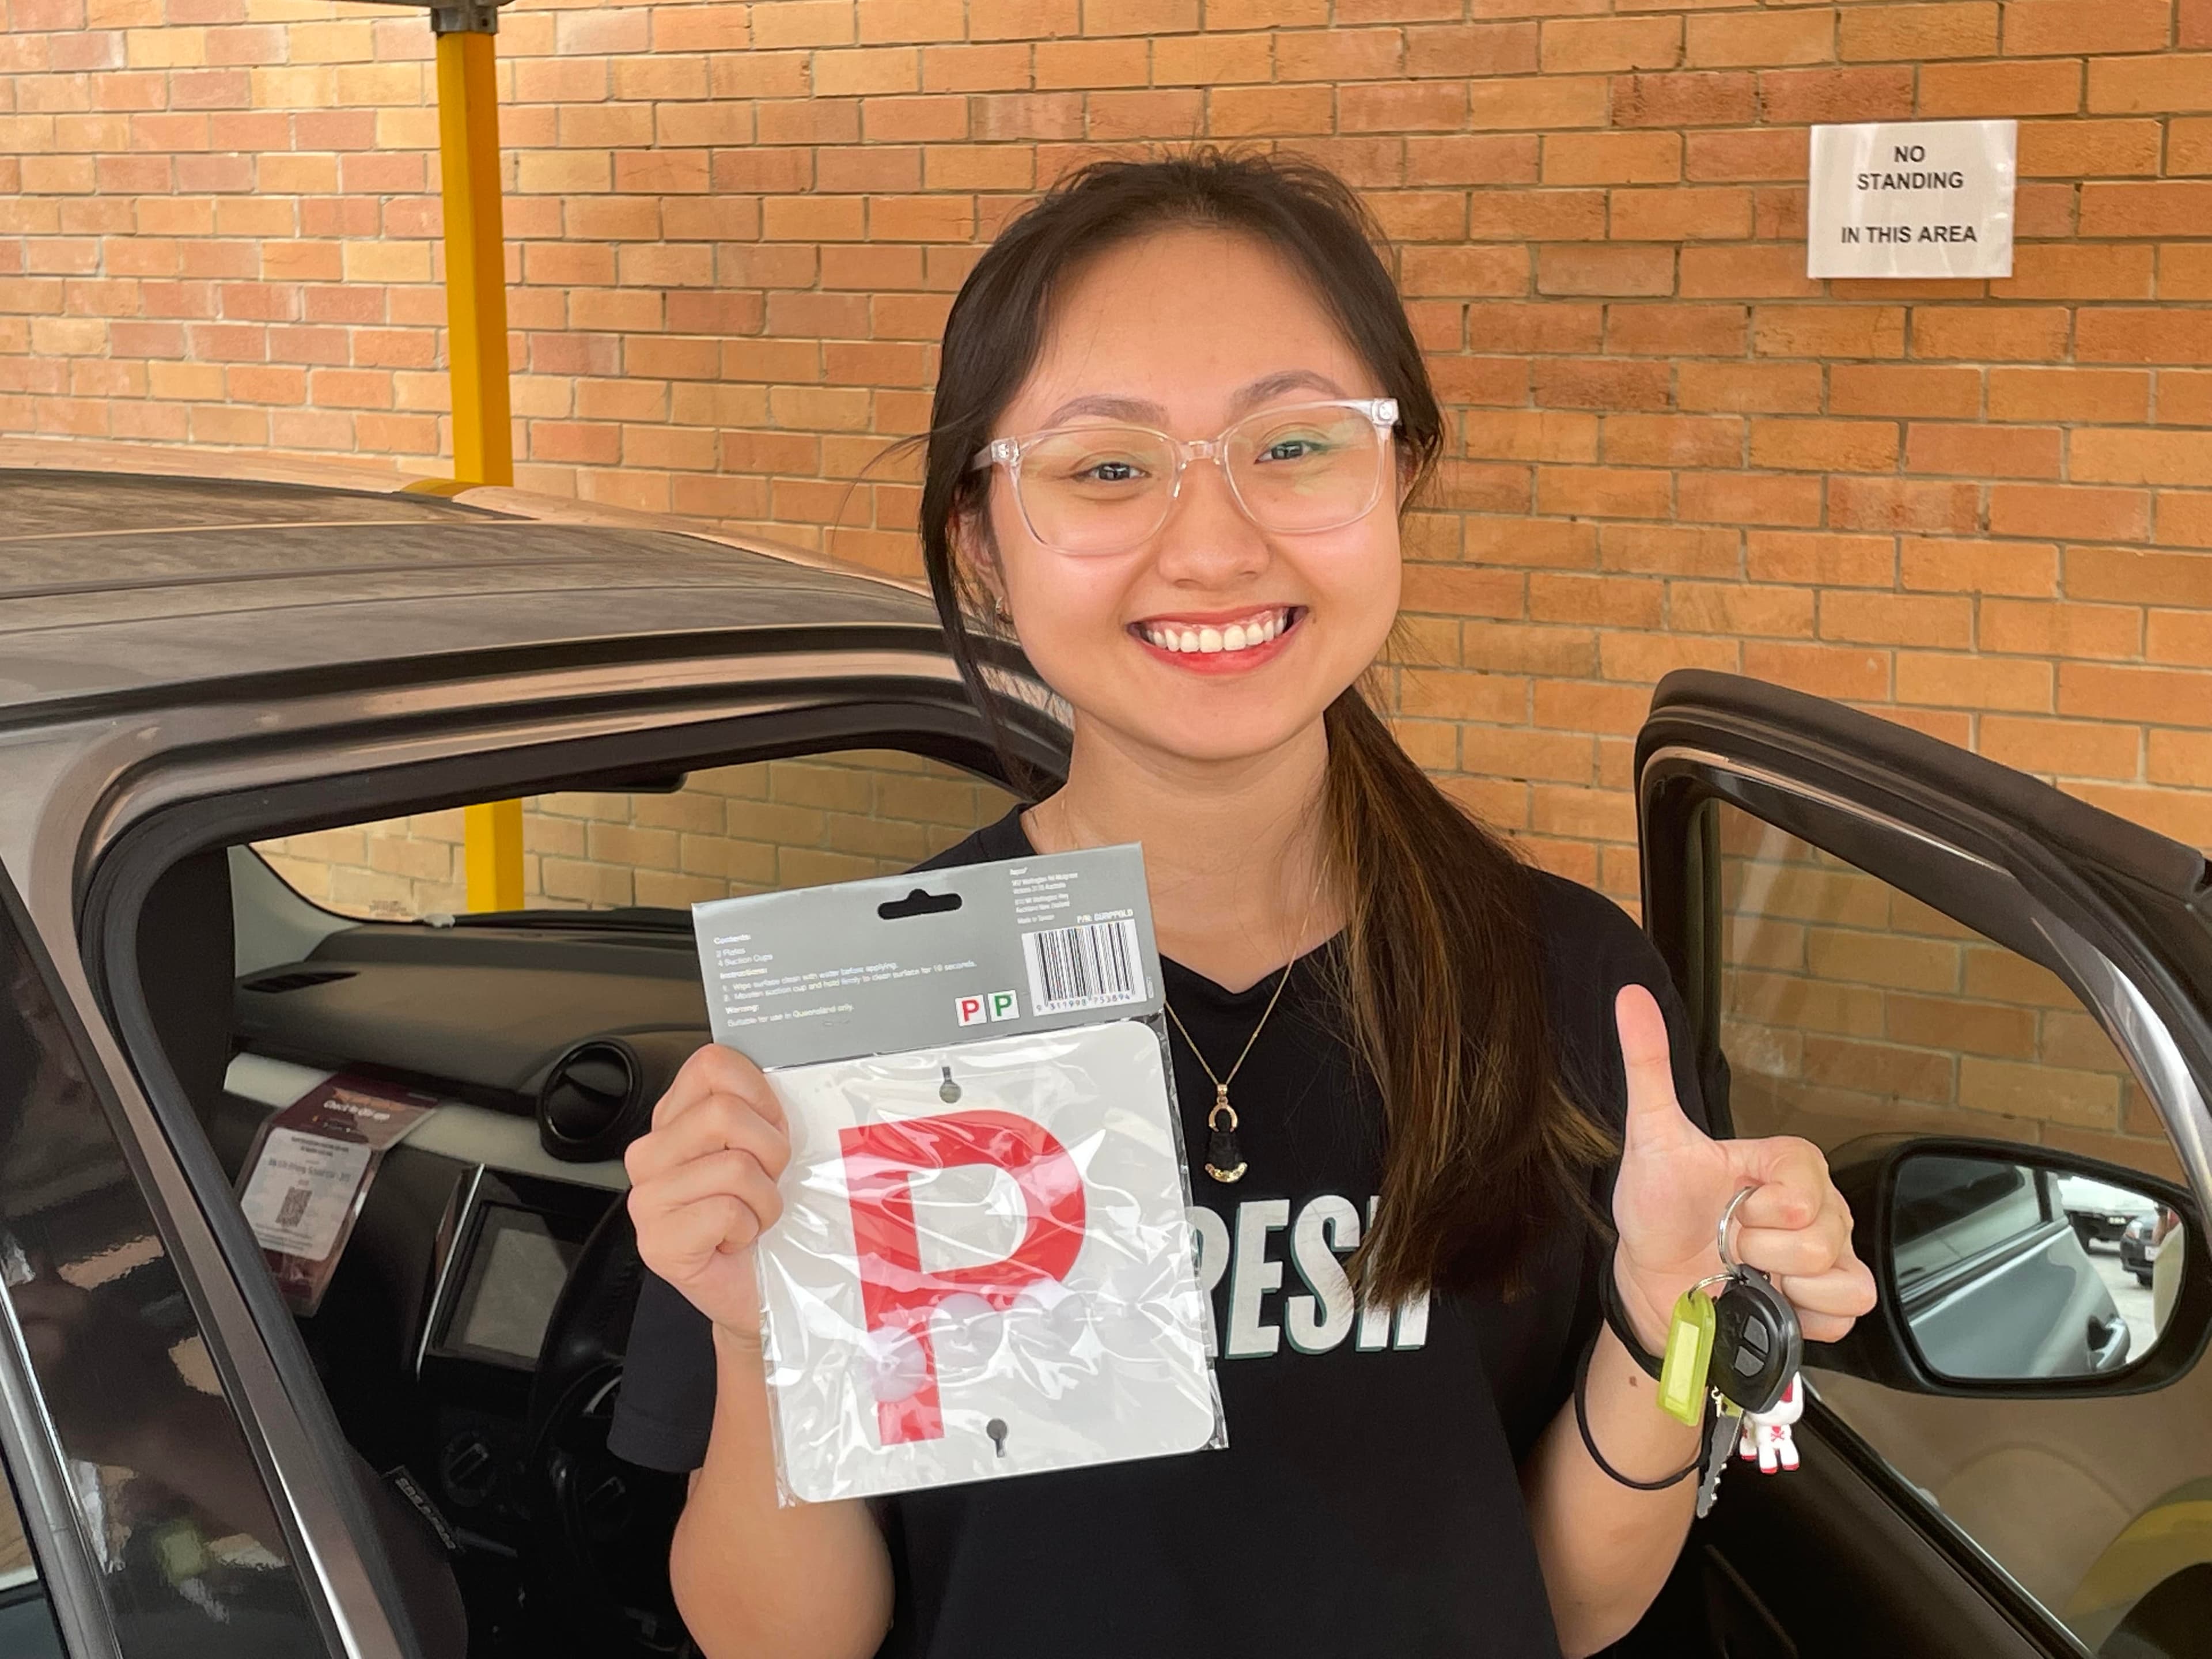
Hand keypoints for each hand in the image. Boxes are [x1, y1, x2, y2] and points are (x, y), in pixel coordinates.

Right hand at [625, 1043, 791, 1340]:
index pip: (712, 1063)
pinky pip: (725, 1211)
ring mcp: (646, 1198)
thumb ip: (763, 1105)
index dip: (759, 1096)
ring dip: (764, 1197)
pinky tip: (736, 1241)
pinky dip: (748, 1227)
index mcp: (675, 1119)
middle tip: (764, 1183)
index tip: (769, 1132)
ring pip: (732, 1165)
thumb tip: (791, 1068)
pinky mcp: (656, 1242)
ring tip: (753, 1216)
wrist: (759, 1289)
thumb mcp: (770, 1146)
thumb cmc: (767, 1215)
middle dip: (768, 1151)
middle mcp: (650, 1153)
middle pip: (723, 1112)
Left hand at [1607, 984, 1875, 1354]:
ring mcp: (1832, 1252)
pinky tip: (1773, 1297)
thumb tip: (1630, 997)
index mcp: (1788, 1163)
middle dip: (1759, 1245)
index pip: (1801, 1184)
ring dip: (1779, 1278)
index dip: (1758, 1206)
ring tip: (1749, 1270)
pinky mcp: (1834, 1300)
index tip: (1728, 1207)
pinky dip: (1806, 1309)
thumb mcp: (1650, 1136)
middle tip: (1730, 1241)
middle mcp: (1821, 1204)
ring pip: (1836, 1267)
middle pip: (1819, 1231)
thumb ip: (1648, 1064)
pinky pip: (1849, 1304)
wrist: (1654, 1282)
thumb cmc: (1656, 1209)